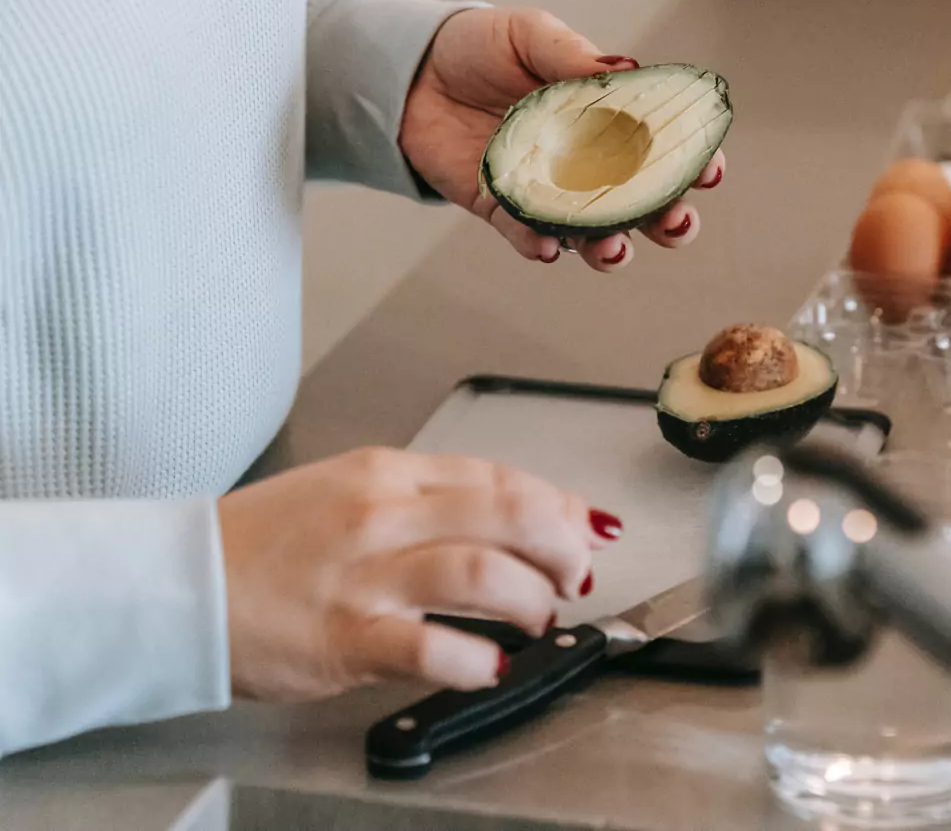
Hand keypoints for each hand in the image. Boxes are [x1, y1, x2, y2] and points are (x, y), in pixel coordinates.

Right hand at [218, 448, 619, 700]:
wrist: (177, 585)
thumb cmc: (263, 545)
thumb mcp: (349, 493)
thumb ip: (428, 502)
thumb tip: (511, 516)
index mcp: (388, 473)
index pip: (500, 477)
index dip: (559, 506)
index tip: (584, 531)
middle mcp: (383, 515)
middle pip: (508, 514)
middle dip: (562, 546)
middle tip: (576, 576)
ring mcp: (364, 576)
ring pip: (482, 572)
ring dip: (531, 600)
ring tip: (538, 619)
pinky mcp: (344, 637)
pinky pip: (428, 647)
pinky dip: (473, 660)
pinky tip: (489, 667)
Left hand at [400, 7, 725, 271]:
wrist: (410, 70)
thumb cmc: (478, 46)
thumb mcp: (529, 35)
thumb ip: (571, 56)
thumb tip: (624, 68)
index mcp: (608, 118)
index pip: (662, 147)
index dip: (692, 162)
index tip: (708, 170)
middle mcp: (586, 162)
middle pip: (643, 204)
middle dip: (669, 220)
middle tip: (676, 222)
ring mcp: (547, 191)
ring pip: (594, 234)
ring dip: (611, 247)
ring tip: (612, 247)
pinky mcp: (503, 209)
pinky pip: (529, 237)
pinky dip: (542, 246)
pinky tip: (549, 247)